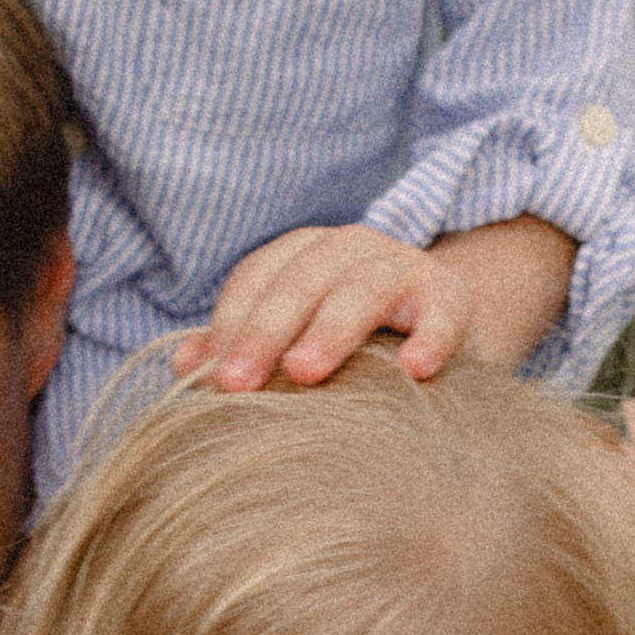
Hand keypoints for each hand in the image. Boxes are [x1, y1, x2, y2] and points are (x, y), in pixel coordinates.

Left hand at [173, 222, 476, 389]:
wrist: (445, 327)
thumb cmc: (356, 343)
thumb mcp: (297, 339)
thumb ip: (244, 347)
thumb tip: (183, 364)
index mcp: (302, 256)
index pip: (256, 280)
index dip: (231, 326)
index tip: (212, 379)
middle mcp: (349, 249)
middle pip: (299, 282)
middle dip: (264, 332)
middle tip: (238, 385)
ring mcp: (402, 267)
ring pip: (362, 288)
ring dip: (331, 329)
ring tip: (305, 372)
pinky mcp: (450, 297)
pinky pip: (441, 314)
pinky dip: (430, 338)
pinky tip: (414, 371)